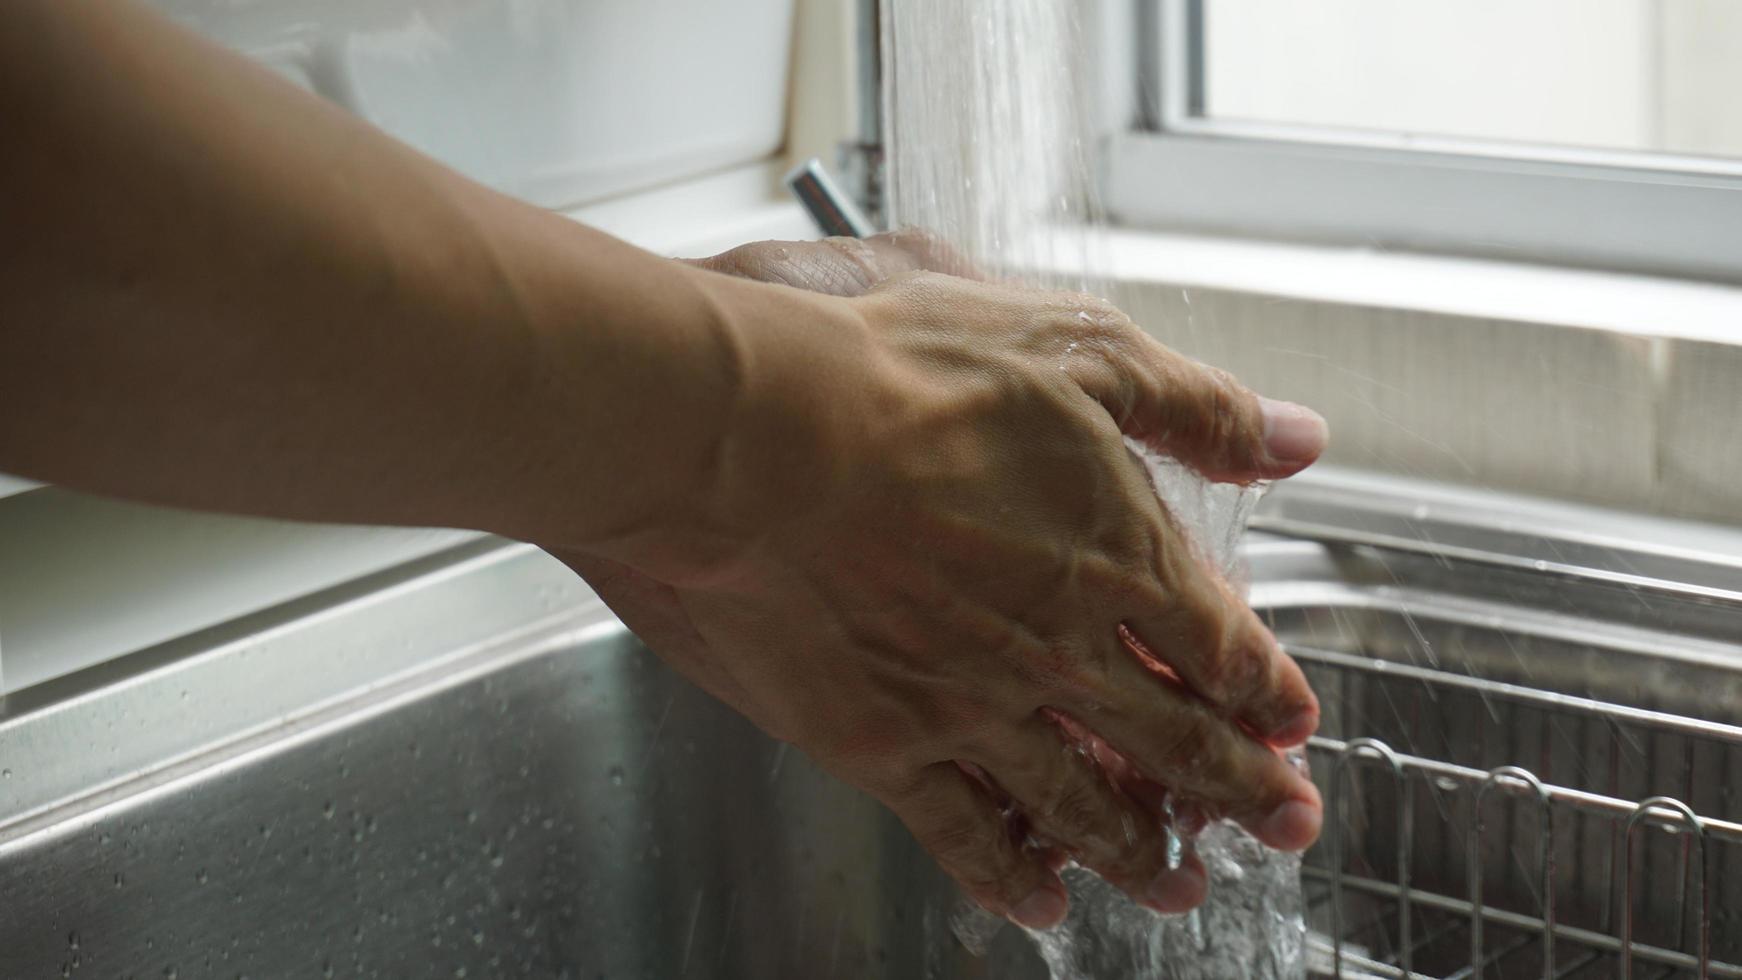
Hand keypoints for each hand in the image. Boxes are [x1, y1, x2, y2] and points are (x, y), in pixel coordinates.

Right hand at [557, 241, 1327, 928]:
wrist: (761, 439)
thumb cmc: (906, 380)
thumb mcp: (1080, 351)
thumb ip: (1195, 406)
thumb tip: (1297, 440)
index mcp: (1117, 556)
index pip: (1220, 647)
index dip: (1266, 692)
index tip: (1292, 724)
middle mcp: (1061, 651)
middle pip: (1174, 741)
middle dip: (1244, 791)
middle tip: (1284, 826)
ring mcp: (973, 708)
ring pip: (1082, 805)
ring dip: (1142, 852)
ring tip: (1180, 888)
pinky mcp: (885, 744)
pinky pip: (964, 832)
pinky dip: (1010, 876)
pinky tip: (1037, 901)